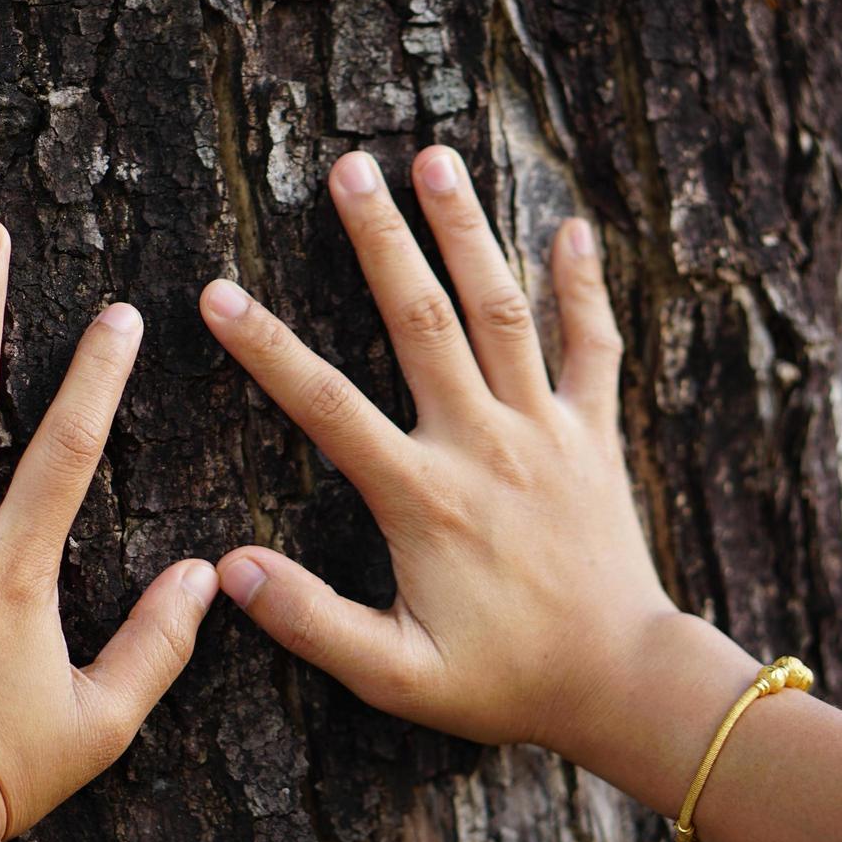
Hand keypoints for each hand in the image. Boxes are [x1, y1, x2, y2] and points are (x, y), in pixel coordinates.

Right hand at [199, 146, 732, 756]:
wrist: (622, 683)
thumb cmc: (502, 681)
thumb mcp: (395, 674)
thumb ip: (312, 622)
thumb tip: (231, 569)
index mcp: (424, 497)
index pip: (327, 406)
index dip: (266, 348)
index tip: (218, 294)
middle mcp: (483, 445)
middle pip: (424, 322)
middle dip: (381, 240)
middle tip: (349, 168)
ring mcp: (545, 431)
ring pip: (502, 311)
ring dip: (468, 232)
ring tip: (436, 158)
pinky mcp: (593, 436)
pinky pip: (593, 347)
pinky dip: (585, 287)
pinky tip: (572, 229)